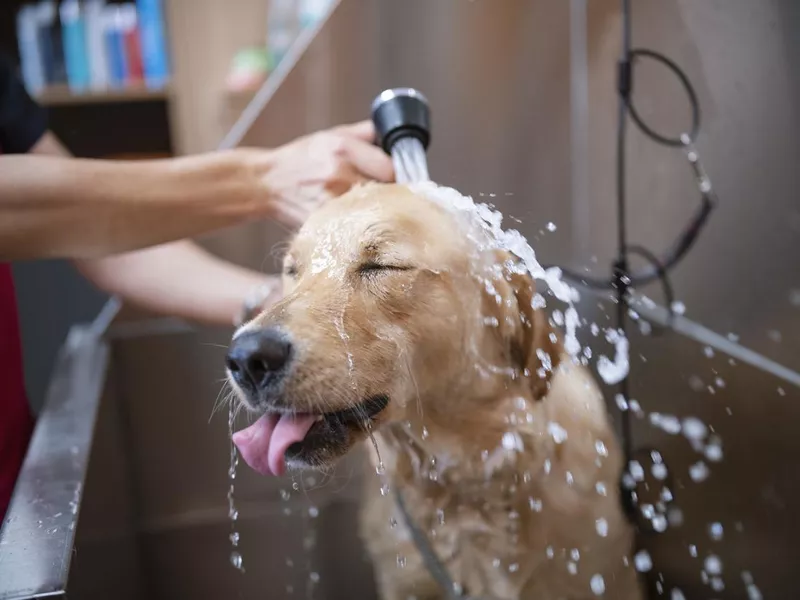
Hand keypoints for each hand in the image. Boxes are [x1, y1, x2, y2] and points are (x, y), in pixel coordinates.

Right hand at [246, 120, 394, 229]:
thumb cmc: (301, 159)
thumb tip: (392, 133)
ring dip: (376, 214)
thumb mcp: (330, 135)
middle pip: (385, 193)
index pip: (390, 168)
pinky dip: (358, 226)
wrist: (266, 183)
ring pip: (372, 212)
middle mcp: (339, 174)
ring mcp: (331, 201)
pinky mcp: (324, 222)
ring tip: (371, 210)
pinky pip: (353, 226)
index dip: (398, 177)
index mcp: (343, 149)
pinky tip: (354, 222)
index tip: (398, 181)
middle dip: (391, 197)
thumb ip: (364, 133)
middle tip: (389, 199)